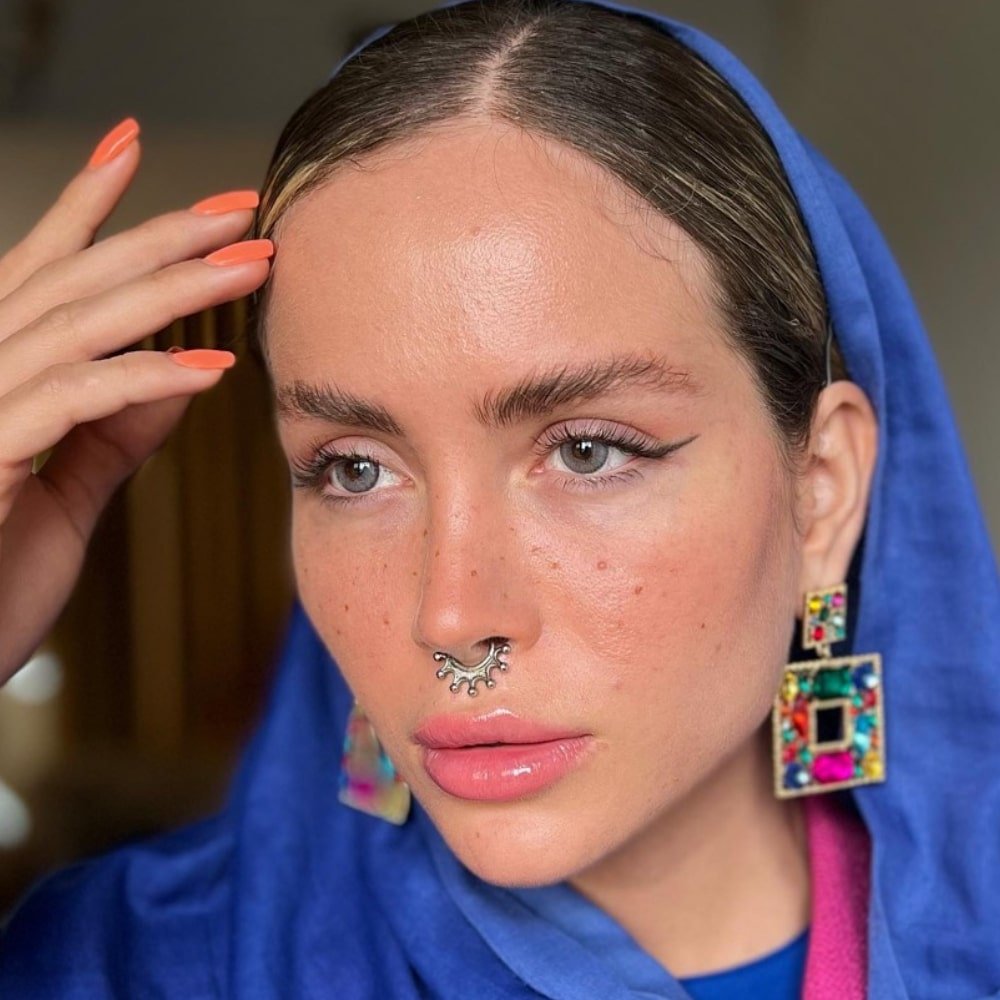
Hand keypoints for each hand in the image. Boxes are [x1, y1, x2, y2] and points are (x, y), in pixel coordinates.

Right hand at [0, 117, 273, 684]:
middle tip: (241, 205)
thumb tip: (180, 368)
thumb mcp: (67, 488)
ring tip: (251, 264)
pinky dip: (140, 380)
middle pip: (73, 282)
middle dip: (161, 236)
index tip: (132, 145)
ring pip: (77, 325)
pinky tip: (207, 369)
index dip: (88, 207)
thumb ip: (115, 427)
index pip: (43, 272)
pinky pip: (69, 404)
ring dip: (172, 290)